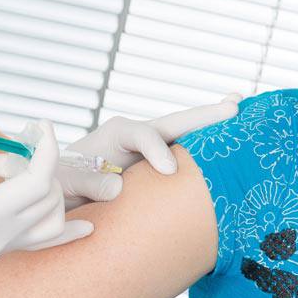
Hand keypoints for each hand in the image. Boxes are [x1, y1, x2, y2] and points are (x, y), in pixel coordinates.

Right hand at [0, 109, 92, 284]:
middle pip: (50, 198)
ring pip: (53, 222)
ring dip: (51, 189)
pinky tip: (87, 227)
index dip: (47, 148)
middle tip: (21, 142)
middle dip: (45, 163)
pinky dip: (67, 233)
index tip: (40, 123)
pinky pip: (43, 245)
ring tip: (23, 167)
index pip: (39, 181)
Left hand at [59, 93, 241, 209]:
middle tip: (235, 104)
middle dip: (205, 115)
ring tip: (240, 111)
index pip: (142, 135)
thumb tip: (118, 188)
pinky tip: (231, 154)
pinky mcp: (159, 169)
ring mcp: (152, 153)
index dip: (157, 151)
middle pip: (176, 123)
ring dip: (214, 129)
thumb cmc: (58, 184)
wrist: (60, 194)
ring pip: (187, 138)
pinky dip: (208, 155)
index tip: (169, 171)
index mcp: (115, 134)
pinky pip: (186, 161)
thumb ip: (87, 181)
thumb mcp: (65, 182)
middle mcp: (138, 137)